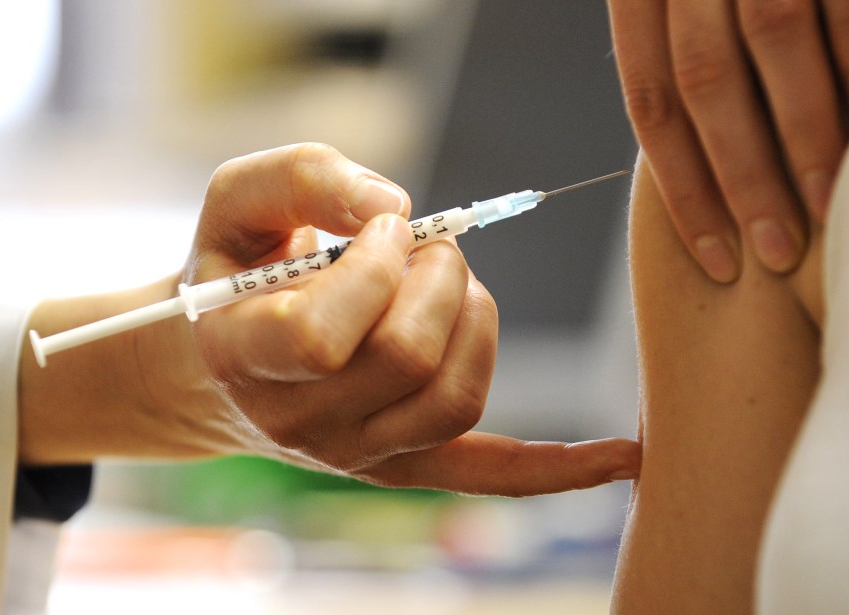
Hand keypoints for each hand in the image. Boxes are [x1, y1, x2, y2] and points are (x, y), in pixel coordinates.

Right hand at [182, 143, 640, 495]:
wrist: (226, 356)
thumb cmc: (238, 268)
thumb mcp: (241, 199)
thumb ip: (306, 179)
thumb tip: (398, 210)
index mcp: (245, 357)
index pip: (320, 337)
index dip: (370, 268)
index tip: (382, 229)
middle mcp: (301, 422)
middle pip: (407, 360)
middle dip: (438, 278)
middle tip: (428, 247)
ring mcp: (358, 452)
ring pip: (455, 397)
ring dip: (475, 318)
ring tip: (450, 285)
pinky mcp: (407, 462)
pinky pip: (488, 473)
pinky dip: (555, 468)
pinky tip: (621, 455)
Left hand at [607, 0, 848, 281]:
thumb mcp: (676, 0)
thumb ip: (683, 57)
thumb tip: (692, 159)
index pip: (653, 102)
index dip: (683, 188)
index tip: (714, 255)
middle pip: (706, 84)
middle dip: (741, 178)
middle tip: (772, 251)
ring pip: (773, 45)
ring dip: (803, 136)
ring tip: (822, 209)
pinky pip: (847, 7)